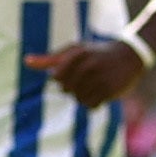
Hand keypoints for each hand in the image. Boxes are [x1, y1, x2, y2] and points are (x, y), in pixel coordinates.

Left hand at [34, 39, 151, 106]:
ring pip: (78, 99)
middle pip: (66, 89)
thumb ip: (49, 59)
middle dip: (72, 87)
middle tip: (84, 78)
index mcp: (78, 53)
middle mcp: (89, 64)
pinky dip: (92, 102)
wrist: (129, 56)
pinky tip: (99, 92)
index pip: (56, 76)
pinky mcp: (110, 90)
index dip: (61, 78)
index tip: (70, 72)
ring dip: (82, 96)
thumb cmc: (95, 53)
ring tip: (92, 85)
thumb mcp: (74, 51)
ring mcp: (100, 77)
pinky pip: (91, 105)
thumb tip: (26, 61)